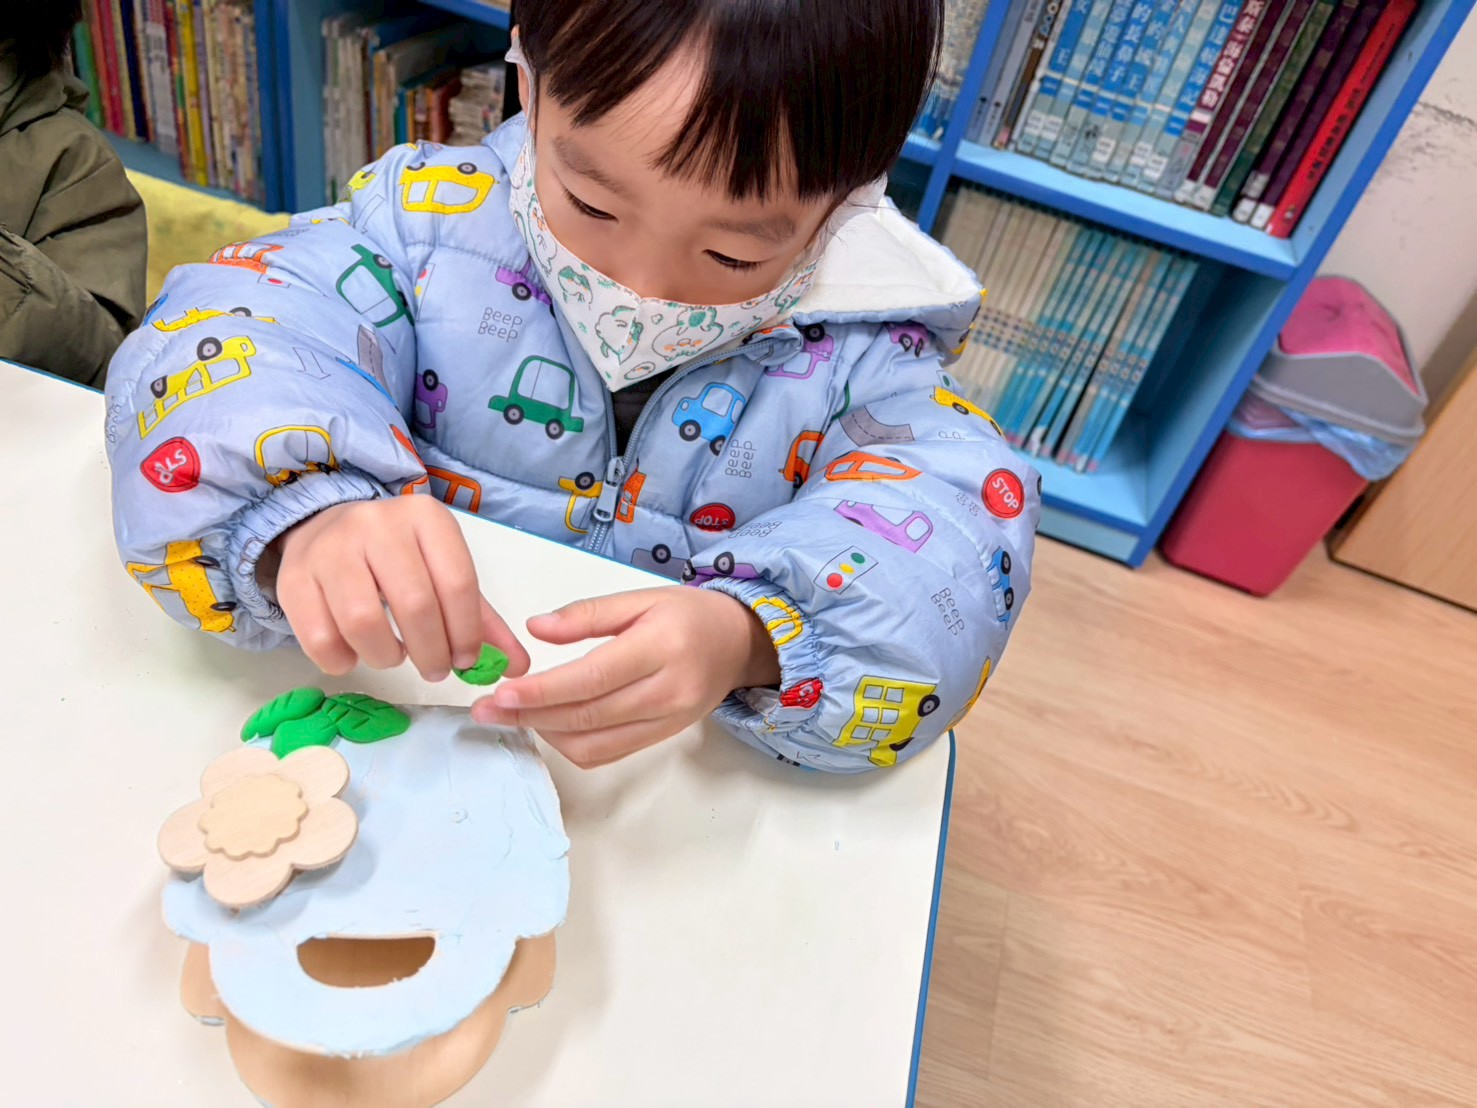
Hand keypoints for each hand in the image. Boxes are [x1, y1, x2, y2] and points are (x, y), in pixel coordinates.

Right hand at [275, 496, 530, 681]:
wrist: (325, 527)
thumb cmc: (398, 559)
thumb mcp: (444, 573)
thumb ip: (481, 620)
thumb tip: (518, 667)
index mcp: (425, 517)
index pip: (458, 583)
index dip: (467, 633)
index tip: (467, 660)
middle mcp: (376, 524)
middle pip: (414, 605)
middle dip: (432, 652)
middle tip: (436, 669)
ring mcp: (330, 547)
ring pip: (364, 622)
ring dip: (387, 657)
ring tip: (395, 657)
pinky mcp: (294, 577)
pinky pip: (319, 636)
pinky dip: (342, 660)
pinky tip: (355, 655)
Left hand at [471, 587, 780, 768]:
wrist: (740, 644)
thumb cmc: (688, 615)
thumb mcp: (641, 598)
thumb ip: (587, 613)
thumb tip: (535, 629)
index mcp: (661, 647)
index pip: (591, 678)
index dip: (542, 692)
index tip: (501, 693)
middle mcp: (668, 691)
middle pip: (587, 715)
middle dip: (530, 716)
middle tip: (486, 710)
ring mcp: (668, 721)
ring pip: (594, 743)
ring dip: (546, 733)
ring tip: (511, 715)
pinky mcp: (663, 738)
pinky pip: (607, 753)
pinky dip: (571, 744)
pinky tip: (549, 724)